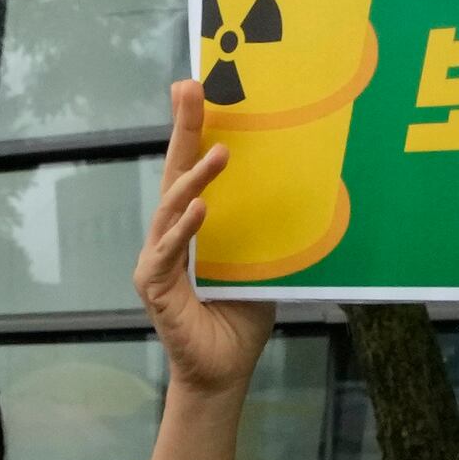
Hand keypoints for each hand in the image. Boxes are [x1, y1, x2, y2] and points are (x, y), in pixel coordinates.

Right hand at [136, 79, 276, 408]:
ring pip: (170, 209)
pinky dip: (184, 230)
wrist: (222, 373)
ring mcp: (157, 261)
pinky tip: (199, 209)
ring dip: (193, 179)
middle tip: (190, 89)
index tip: (196, 86)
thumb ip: (266, 232)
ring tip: (218, 154)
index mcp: (193, 227)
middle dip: (182, 129)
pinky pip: (168, 253)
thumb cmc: (239, 318)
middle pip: (174, 173)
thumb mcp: (261, 264)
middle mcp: (169, 237)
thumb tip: (302, 191)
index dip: (194, 128)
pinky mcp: (155, 288)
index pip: (191, 169)